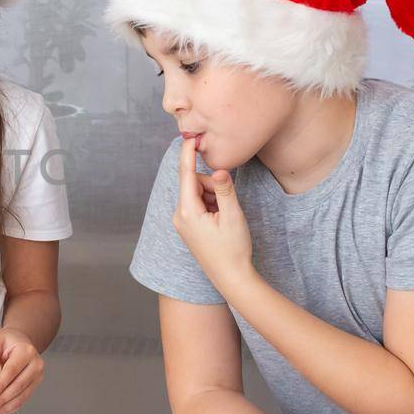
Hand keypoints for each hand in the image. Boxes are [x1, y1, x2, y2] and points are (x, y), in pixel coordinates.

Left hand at [0, 328, 43, 413]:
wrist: (19, 342)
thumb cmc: (6, 342)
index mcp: (26, 351)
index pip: (12, 370)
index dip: (1, 385)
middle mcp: (36, 363)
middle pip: (18, 386)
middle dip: (2, 399)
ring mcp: (37, 375)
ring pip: (22, 395)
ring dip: (6, 406)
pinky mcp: (35, 384)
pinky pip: (24, 398)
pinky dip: (12, 406)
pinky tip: (1, 410)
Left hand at [172, 135, 252, 286]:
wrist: (230, 277)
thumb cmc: (233, 249)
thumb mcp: (233, 217)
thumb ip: (225, 191)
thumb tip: (218, 170)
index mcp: (187, 211)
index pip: (186, 174)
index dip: (188, 153)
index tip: (190, 136)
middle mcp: (179, 215)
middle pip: (194, 183)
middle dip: (212, 186)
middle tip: (227, 204)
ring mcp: (182, 221)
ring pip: (198, 193)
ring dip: (213, 197)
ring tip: (224, 217)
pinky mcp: (187, 226)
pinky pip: (198, 204)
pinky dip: (211, 205)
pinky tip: (220, 221)